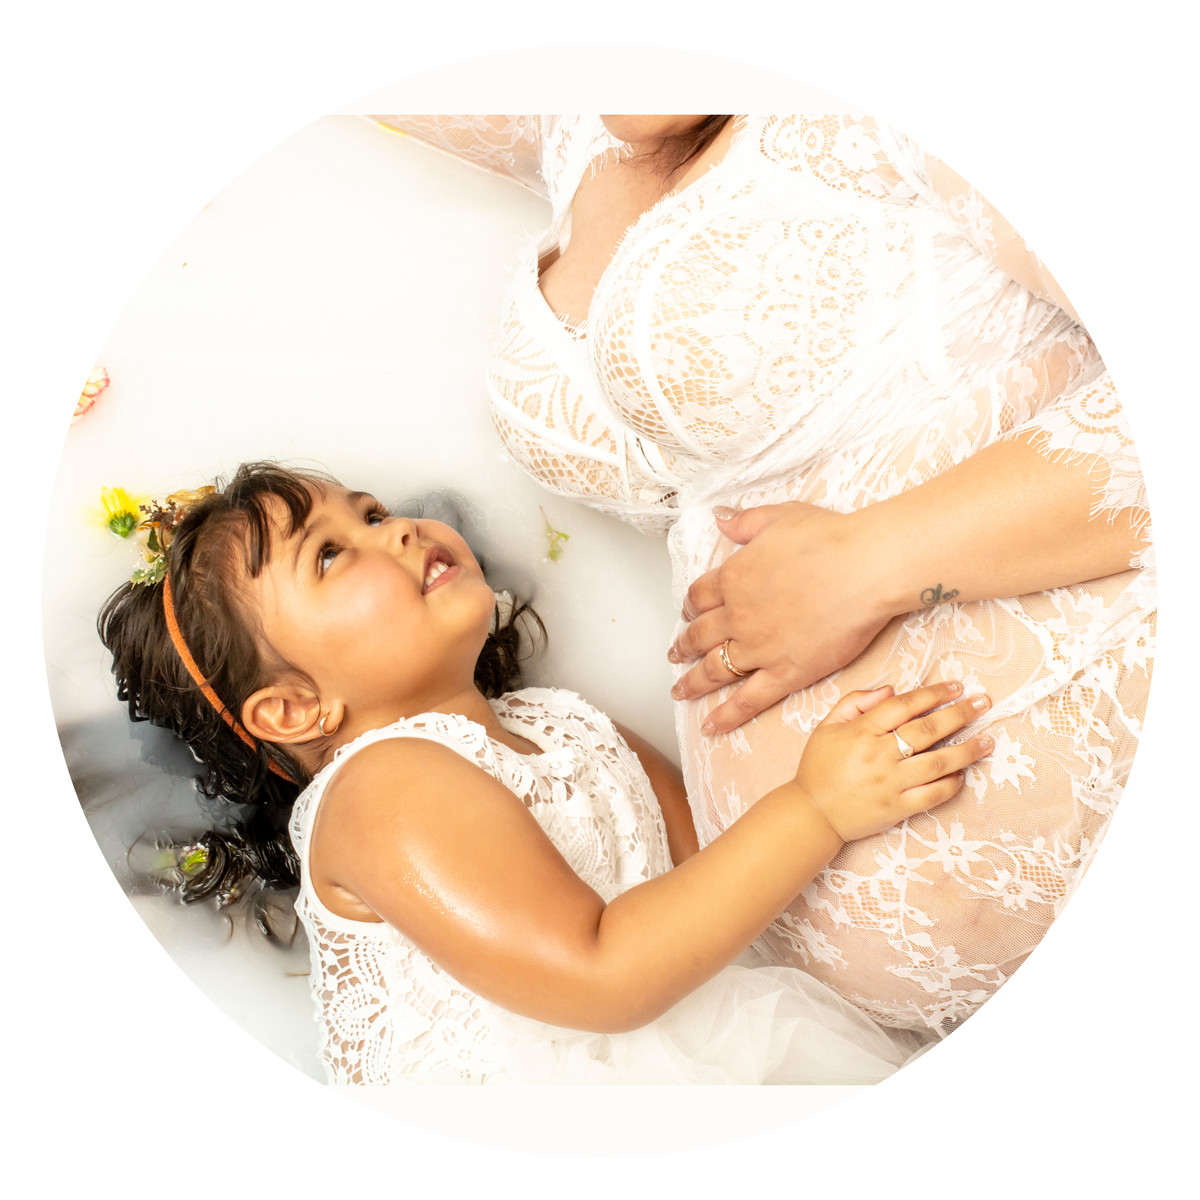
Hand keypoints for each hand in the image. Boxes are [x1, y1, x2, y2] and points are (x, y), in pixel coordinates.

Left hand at [668, 503, 894, 732]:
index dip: (690, 607)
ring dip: (693, 683)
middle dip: (684, 647)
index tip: (688, 614)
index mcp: (734, 577)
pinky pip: (747, 700)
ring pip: (714, 670)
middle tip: (674, 656)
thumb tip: (720, 518)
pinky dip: (726, 715)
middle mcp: (737, 615)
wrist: (863, 568)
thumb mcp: (778, 516)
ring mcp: (758, 647)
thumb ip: (745, 521)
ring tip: (680, 692)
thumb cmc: (828, 538)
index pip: (699, 596)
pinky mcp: (785, 673)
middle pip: (700, 636)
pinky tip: (710, 726)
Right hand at [793, 680, 992, 842]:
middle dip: (960, 714)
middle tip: (983, 702)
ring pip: (938, 762)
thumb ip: (856, 701)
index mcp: (862, 732)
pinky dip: (952, 784)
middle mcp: (880, 755)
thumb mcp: (827, 726)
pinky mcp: (898, 808)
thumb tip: (891, 690)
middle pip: (928, 730)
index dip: (933, 694)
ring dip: (967, 750)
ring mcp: (891, 783)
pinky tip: (963, 773)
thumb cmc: (818, 767)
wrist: (811, 813)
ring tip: (988, 740)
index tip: (955, 686)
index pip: (905, 706)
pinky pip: (933, 795)